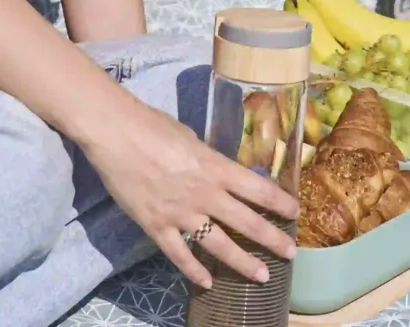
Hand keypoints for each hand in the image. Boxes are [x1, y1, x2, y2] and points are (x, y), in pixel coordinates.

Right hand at [80, 98, 298, 288]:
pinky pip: (179, 254)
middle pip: (247, 221)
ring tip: (262, 275)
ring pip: (218, 245)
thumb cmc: (153, 126)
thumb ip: (209, 160)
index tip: (294, 213)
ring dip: (242, 262)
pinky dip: (193, 270)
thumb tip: (220, 171)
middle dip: (272, 239)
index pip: (258, 189)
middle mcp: (204, 194)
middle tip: (291, 253)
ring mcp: (180, 213)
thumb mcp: (192, 138)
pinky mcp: (156, 226)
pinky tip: (206, 283)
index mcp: (215, 167)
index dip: (280, 203)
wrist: (116, 133)